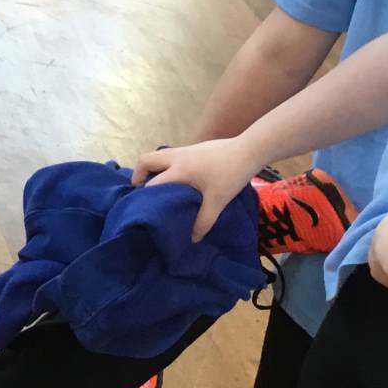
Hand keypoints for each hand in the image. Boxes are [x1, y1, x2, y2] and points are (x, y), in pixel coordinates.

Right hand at [132, 138, 264, 240]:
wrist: (249, 150)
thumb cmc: (231, 174)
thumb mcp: (218, 201)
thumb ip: (203, 221)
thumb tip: (193, 239)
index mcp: (179, 170)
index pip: (152, 183)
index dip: (144, 197)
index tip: (143, 210)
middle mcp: (176, 157)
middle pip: (145, 160)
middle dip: (138, 175)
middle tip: (142, 193)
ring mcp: (184, 150)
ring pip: (157, 156)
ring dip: (152, 169)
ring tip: (157, 188)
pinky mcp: (193, 149)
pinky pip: (170, 156)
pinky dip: (165, 167)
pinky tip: (178, 180)